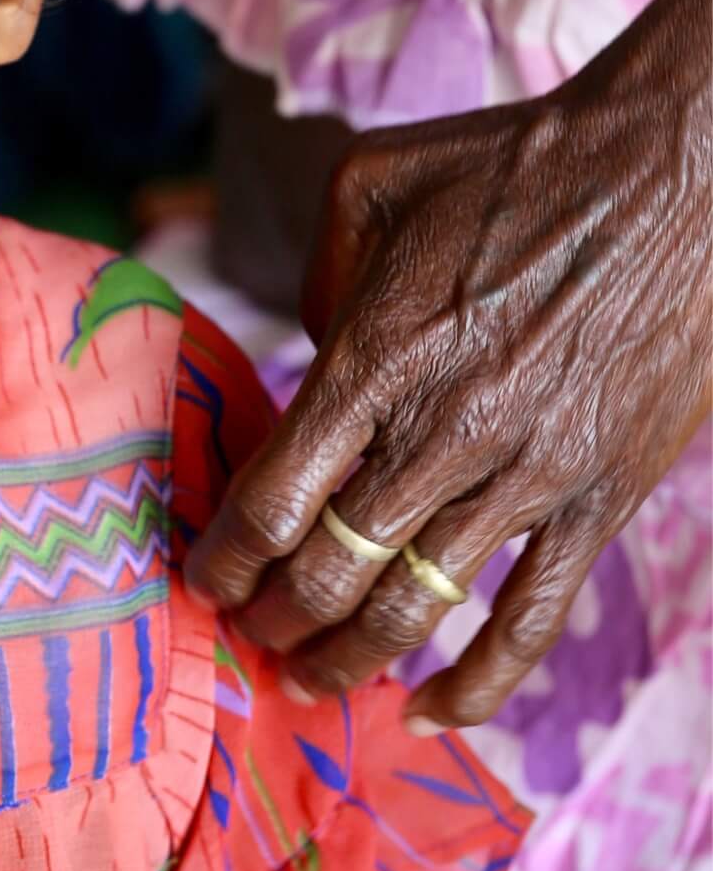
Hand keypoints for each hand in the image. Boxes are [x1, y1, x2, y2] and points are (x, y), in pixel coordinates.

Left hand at [185, 0, 712, 728]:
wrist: (672, 171)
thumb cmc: (512, 163)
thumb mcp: (369, 182)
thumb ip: (313, 278)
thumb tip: (304, 355)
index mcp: (376, 354)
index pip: (274, 499)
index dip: (227, 557)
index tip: (204, 579)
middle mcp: (443, 430)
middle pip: (330, 570)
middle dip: (271, 618)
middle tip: (246, 633)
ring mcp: (526, 474)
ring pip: (414, 607)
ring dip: (350, 659)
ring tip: (311, 678)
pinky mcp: (597, 497)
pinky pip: (531, 619)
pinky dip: (479, 683)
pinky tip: (432, 708)